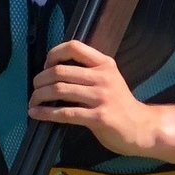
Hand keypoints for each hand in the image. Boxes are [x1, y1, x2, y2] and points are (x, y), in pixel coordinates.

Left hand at [28, 39, 158, 155]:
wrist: (141, 127)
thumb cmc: (119, 104)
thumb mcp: (107, 79)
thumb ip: (87, 72)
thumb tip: (52, 70)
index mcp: (104, 64)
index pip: (74, 47)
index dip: (54, 54)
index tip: (46, 66)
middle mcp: (103, 77)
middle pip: (60, 71)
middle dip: (40, 80)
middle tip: (35, 88)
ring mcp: (101, 97)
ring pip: (59, 90)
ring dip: (39, 96)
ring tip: (33, 101)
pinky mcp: (98, 117)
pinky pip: (65, 113)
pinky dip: (45, 113)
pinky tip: (35, 113)